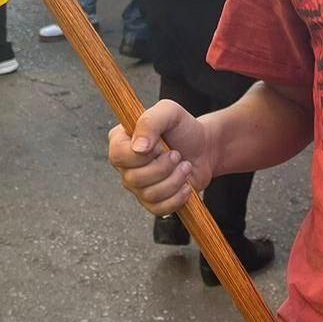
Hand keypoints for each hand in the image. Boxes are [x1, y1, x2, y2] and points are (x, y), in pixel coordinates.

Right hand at [107, 100, 216, 215]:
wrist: (204, 149)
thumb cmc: (183, 129)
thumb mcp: (169, 112)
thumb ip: (150, 121)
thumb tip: (138, 148)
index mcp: (121, 141)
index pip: (118, 155)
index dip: (142, 154)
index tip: (160, 144)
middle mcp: (125, 166)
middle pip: (134, 178)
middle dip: (164, 167)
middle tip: (177, 154)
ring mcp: (137, 186)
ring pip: (149, 194)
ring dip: (175, 180)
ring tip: (184, 166)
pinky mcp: (152, 202)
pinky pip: (159, 209)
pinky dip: (178, 197)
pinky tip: (185, 184)